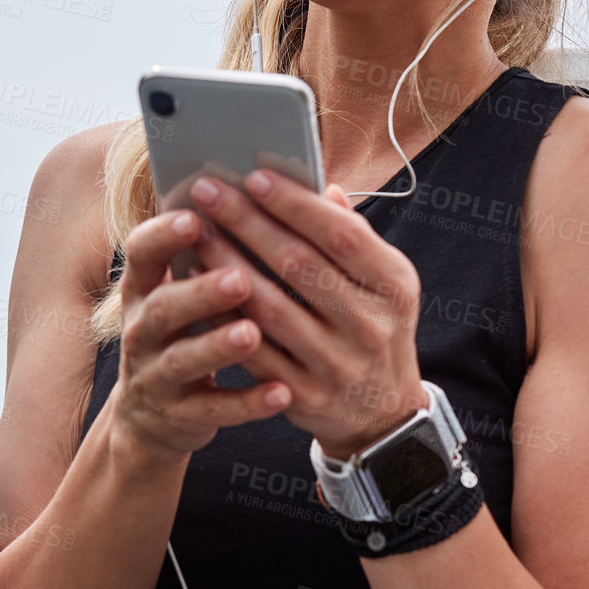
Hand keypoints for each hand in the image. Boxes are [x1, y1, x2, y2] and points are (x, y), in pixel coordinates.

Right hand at [112, 207, 294, 462]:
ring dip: (218, 346)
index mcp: (146, 288)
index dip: (163, 235)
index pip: (142, 253)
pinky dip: (246, 403)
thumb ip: (217, 249)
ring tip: (253, 333)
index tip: (194, 215)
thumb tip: (266, 192)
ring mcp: (157, 376)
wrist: (154, 417)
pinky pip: (213, 410)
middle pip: (164, 308)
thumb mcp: (185, 292)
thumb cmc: (186, 333)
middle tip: (239, 277)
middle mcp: (143, 330)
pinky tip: (280, 393)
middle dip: (200, 292)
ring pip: (184, 361)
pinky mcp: (180, 415)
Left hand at [184, 168, 426, 457]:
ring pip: (269, 308)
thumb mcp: (383, 282)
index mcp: (392, 286)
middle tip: (209, 192)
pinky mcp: (305, 396)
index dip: (295, 204)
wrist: (381, 412)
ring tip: (196, 232)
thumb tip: (321, 187)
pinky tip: (197, 285)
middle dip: (248, 223)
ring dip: (225, 265)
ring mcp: (337, 365)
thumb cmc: (374, 327)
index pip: (341, 235)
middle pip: (298, 266)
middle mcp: (369, 326)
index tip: (253, 176)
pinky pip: (253, 350)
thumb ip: (354, 236)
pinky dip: (221, 315)